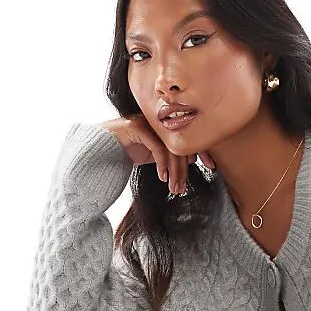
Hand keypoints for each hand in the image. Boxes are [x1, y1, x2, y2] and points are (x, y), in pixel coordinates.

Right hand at [100, 114, 215, 195]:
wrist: (99, 147)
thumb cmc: (126, 151)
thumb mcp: (152, 155)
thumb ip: (169, 155)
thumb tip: (191, 161)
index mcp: (165, 125)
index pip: (189, 136)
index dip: (202, 151)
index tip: (211, 167)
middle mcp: (158, 121)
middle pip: (180, 144)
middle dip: (184, 170)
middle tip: (182, 189)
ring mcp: (148, 122)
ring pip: (170, 148)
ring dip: (174, 172)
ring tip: (174, 189)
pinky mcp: (137, 128)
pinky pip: (157, 148)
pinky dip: (162, 164)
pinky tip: (163, 177)